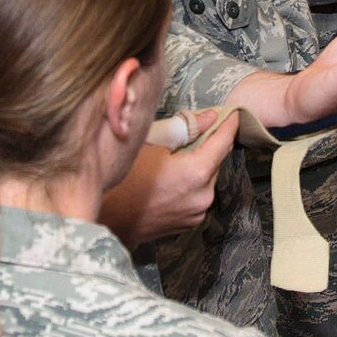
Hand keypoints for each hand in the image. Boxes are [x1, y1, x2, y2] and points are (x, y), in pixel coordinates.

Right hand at [97, 109, 239, 244]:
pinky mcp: (189, 223)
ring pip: (206, 179)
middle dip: (208, 145)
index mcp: (197, 173)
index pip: (223, 142)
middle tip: (193, 132)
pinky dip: (190, 184)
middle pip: (216, 161)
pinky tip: (170, 179)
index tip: (233, 113)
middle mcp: (204, 196)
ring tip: (174, 158)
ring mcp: (197, 213)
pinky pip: (197, 195)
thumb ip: (185, 130)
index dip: (228, 124)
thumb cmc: (121, 182)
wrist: (103, 221)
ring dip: (198, 166)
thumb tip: (209, 117)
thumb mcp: (150, 145)